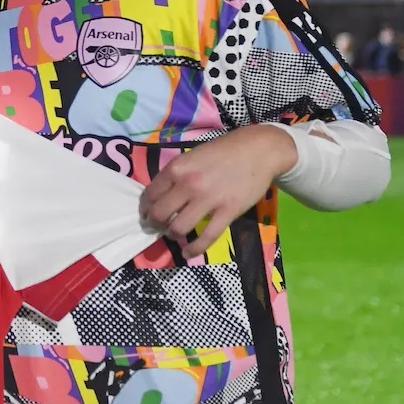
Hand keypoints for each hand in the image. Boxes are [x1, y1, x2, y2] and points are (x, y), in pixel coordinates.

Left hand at [139, 124, 297, 258]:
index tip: (147, 214)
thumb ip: (176, 175)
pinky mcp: (228, 212)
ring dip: (173, 235)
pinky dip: (194, 249)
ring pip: (178, 228)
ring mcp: (208, 199)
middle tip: (159, 227)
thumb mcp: (192, 156)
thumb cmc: (223, 151)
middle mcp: (188, 184)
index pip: (150, 195)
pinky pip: (206, 237)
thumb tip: (161, 196)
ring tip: (175, 235)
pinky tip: (188, 253)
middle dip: (155, 224)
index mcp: (177, 168)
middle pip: (160, 214)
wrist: (258, 150)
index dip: (145, 208)